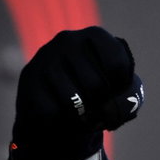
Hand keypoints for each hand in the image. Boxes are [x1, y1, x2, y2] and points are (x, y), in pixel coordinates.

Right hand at [2, 27, 143, 159]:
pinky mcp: (28, 80)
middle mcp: (68, 40)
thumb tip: (112, 109)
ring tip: (81, 115)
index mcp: (95, 36)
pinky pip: (51, 113)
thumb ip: (131, 97)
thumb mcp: (123, 93)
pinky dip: (60, 123)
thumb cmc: (98, 97)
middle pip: (97, 86)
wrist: (60, 113)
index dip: (121, 90)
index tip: (114, 92)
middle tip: (97, 112)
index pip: (119, 65)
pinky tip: (60, 116)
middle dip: (102, 109)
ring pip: (72, 101)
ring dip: (82, 119)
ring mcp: (45, 58)